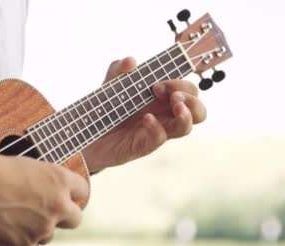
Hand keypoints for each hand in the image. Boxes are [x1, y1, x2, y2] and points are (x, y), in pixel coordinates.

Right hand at [0, 154, 88, 245]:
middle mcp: (58, 204)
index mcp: (59, 179)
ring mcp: (44, 226)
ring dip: (38, 230)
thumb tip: (50, 190)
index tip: (67, 197)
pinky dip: (24, 244)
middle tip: (47, 214)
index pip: (83, 190)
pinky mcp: (26, 243)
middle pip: (75, 219)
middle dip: (63, 218)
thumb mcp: (27, 166)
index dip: (73, 194)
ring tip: (16, 218)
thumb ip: (45, 181)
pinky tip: (12, 233)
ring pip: (50, 235)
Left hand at [82, 57, 206, 172]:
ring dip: (186, 115)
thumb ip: (118, 70)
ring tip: (175, 105)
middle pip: (198, 110)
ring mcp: (157, 130)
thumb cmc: (106, 108)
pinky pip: (160, 138)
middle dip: (191, 99)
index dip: (180, 85)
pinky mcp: (144, 144)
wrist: (86, 132)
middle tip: (172, 96)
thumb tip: (130, 61)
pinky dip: (156, 127)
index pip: (188, 90)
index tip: (158, 84)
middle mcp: (164, 115)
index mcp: (163, 98)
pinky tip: (146, 118)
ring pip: (186, 127)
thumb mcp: (110, 84)